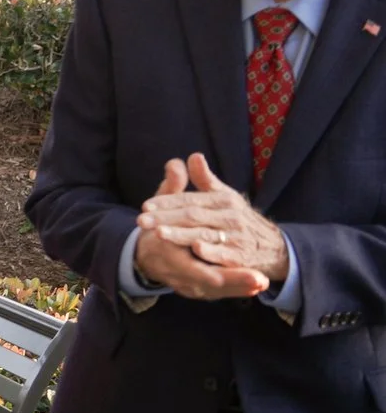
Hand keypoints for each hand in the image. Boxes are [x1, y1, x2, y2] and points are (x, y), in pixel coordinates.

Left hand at [136, 152, 288, 296]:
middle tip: (140, 221)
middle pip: (193, 216)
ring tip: (158, 234)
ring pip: (205, 233)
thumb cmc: (238, 219)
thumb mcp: (225, 197)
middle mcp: (230, 216)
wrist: (273, 247)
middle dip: (165, 218)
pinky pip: (225, 253)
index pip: (190, 200)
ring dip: (181, 234)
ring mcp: (237, 236)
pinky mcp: (241, 257)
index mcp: (223, 199)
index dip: (167, 202)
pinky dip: (211, 251)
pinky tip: (195, 248)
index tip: (144, 206)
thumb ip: (206, 180)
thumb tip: (193, 156)